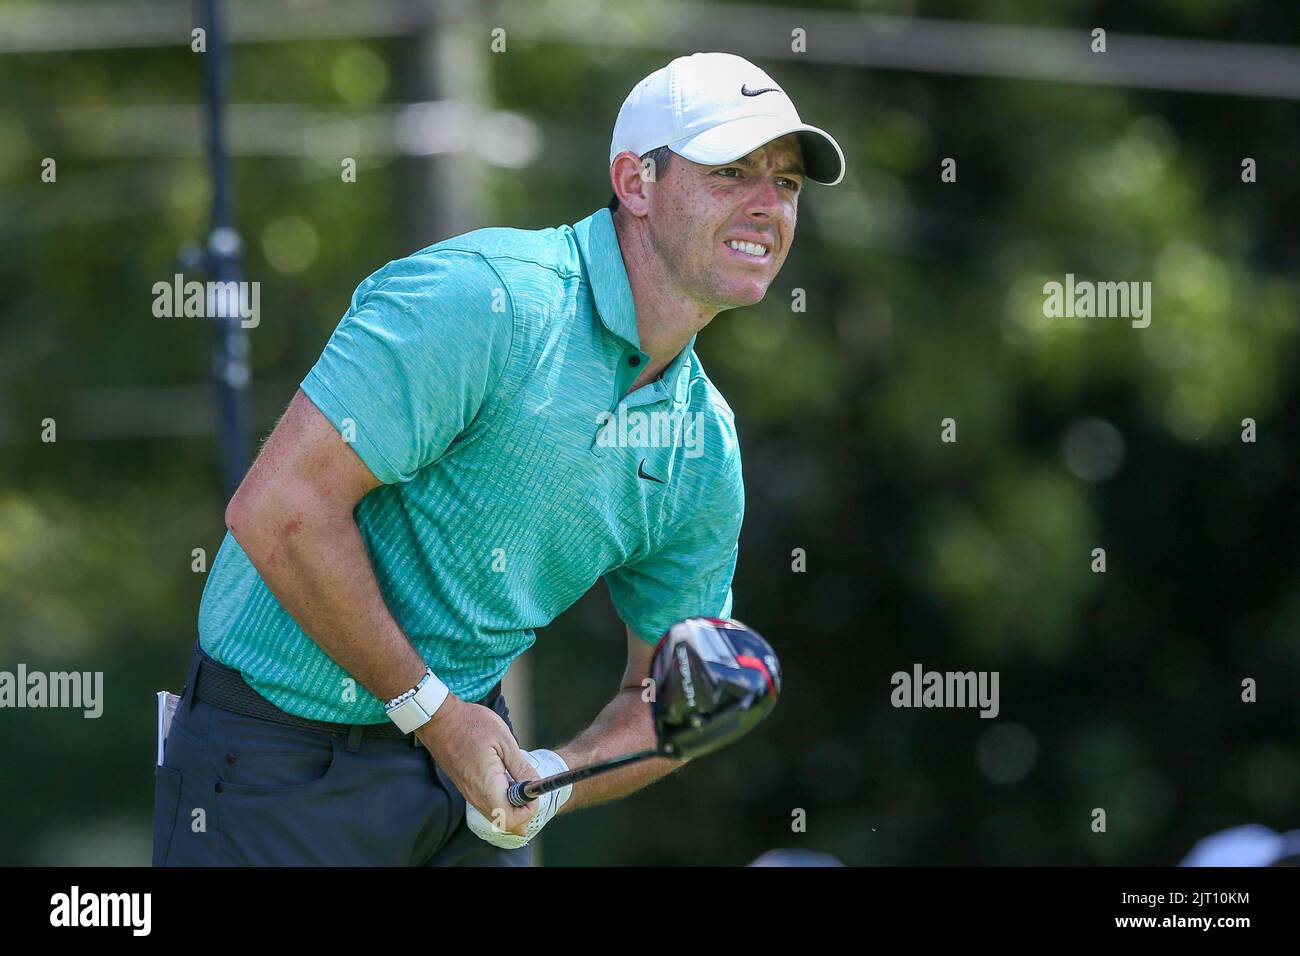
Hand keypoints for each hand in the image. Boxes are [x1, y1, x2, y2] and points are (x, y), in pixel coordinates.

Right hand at [415, 694, 538, 836]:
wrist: (439, 719)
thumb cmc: (470, 724)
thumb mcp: (504, 740)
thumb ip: (520, 767)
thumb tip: (535, 786)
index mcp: (487, 786)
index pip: (510, 819)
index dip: (527, 812)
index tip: (533, 792)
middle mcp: (475, 795)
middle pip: (503, 822)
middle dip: (522, 811)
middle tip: (530, 789)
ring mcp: (468, 793)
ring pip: (494, 814)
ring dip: (511, 805)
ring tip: (519, 782)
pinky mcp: (465, 787)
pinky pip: (486, 803)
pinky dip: (500, 799)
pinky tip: (506, 780)